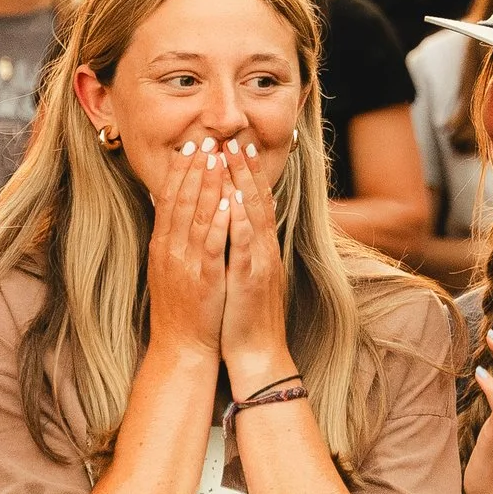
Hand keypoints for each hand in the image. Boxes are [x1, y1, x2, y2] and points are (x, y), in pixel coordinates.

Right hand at [145, 134, 230, 359]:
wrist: (182, 345)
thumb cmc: (181, 308)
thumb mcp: (168, 268)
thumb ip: (170, 238)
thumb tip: (169, 210)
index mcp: (162, 245)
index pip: (168, 199)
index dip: (179, 172)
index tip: (189, 148)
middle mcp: (170, 249)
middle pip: (180, 201)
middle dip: (193, 169)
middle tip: (204, 141)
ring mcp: (185, 263)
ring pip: (195, 216)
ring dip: (206, 185)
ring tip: (217, 158)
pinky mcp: (204, 277)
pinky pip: (211, 244)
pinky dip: (219, 220)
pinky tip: (229, 201)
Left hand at [219, 139, 292, 388]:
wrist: (257, 353)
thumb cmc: (245, 316)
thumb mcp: (243, 276)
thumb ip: (240, 250)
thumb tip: (229, 225)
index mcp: (259, 249)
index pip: (254, 205)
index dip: (247, 176)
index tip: (237, 148)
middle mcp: (263, 251)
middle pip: (256, 202)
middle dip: (245, 170)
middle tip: (235, 140)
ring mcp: (259, 263)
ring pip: (253, 216)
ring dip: (244, 185)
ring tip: (233, 157)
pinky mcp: (250, 279)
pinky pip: (245, 245)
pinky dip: (239, 221)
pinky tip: (231, 201)